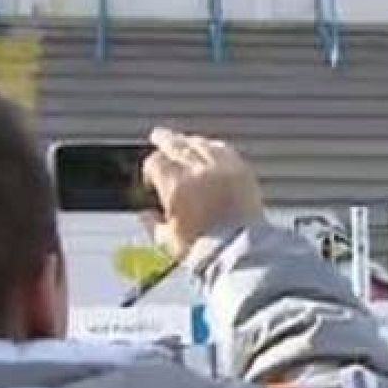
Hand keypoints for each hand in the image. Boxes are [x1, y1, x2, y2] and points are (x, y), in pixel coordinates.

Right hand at [142, 127, 264, 256]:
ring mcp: (222, 168)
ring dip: (189, 141)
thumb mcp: (168, 241)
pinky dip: (214, 147)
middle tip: (158, 136)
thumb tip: (145, 216)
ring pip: (201, 143)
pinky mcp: (242, 171)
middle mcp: (198, 171)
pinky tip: (211, 148)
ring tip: (184, 141)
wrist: (240, 252)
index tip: (150, 177)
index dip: (149, 168)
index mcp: (176, 185)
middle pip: (176, 144)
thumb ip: (153, 224)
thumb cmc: (206, 250)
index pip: (156, 162)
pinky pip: (225, 149)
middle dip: (165, 140)